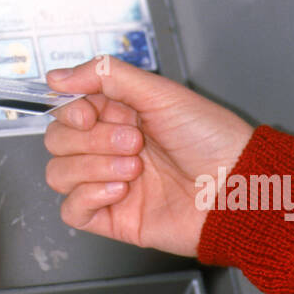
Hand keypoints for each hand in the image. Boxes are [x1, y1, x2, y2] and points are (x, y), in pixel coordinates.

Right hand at [44, 55, 253, 257]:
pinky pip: (70, 209)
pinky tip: (120, 190)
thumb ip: (106, 75)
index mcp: (119, 114)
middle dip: (93, 139)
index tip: (90, 113)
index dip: (70, 111)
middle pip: (57, 141)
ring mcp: (107, 183)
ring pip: (59, 173)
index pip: (66, 110)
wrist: (236, 189)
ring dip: (94, 167)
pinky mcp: (111, 217)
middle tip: (134, 141)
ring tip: (136, 168)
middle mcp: (109, 147)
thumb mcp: (160, 93)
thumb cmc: (212, 140)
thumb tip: (57, 76)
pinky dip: (88, 196)